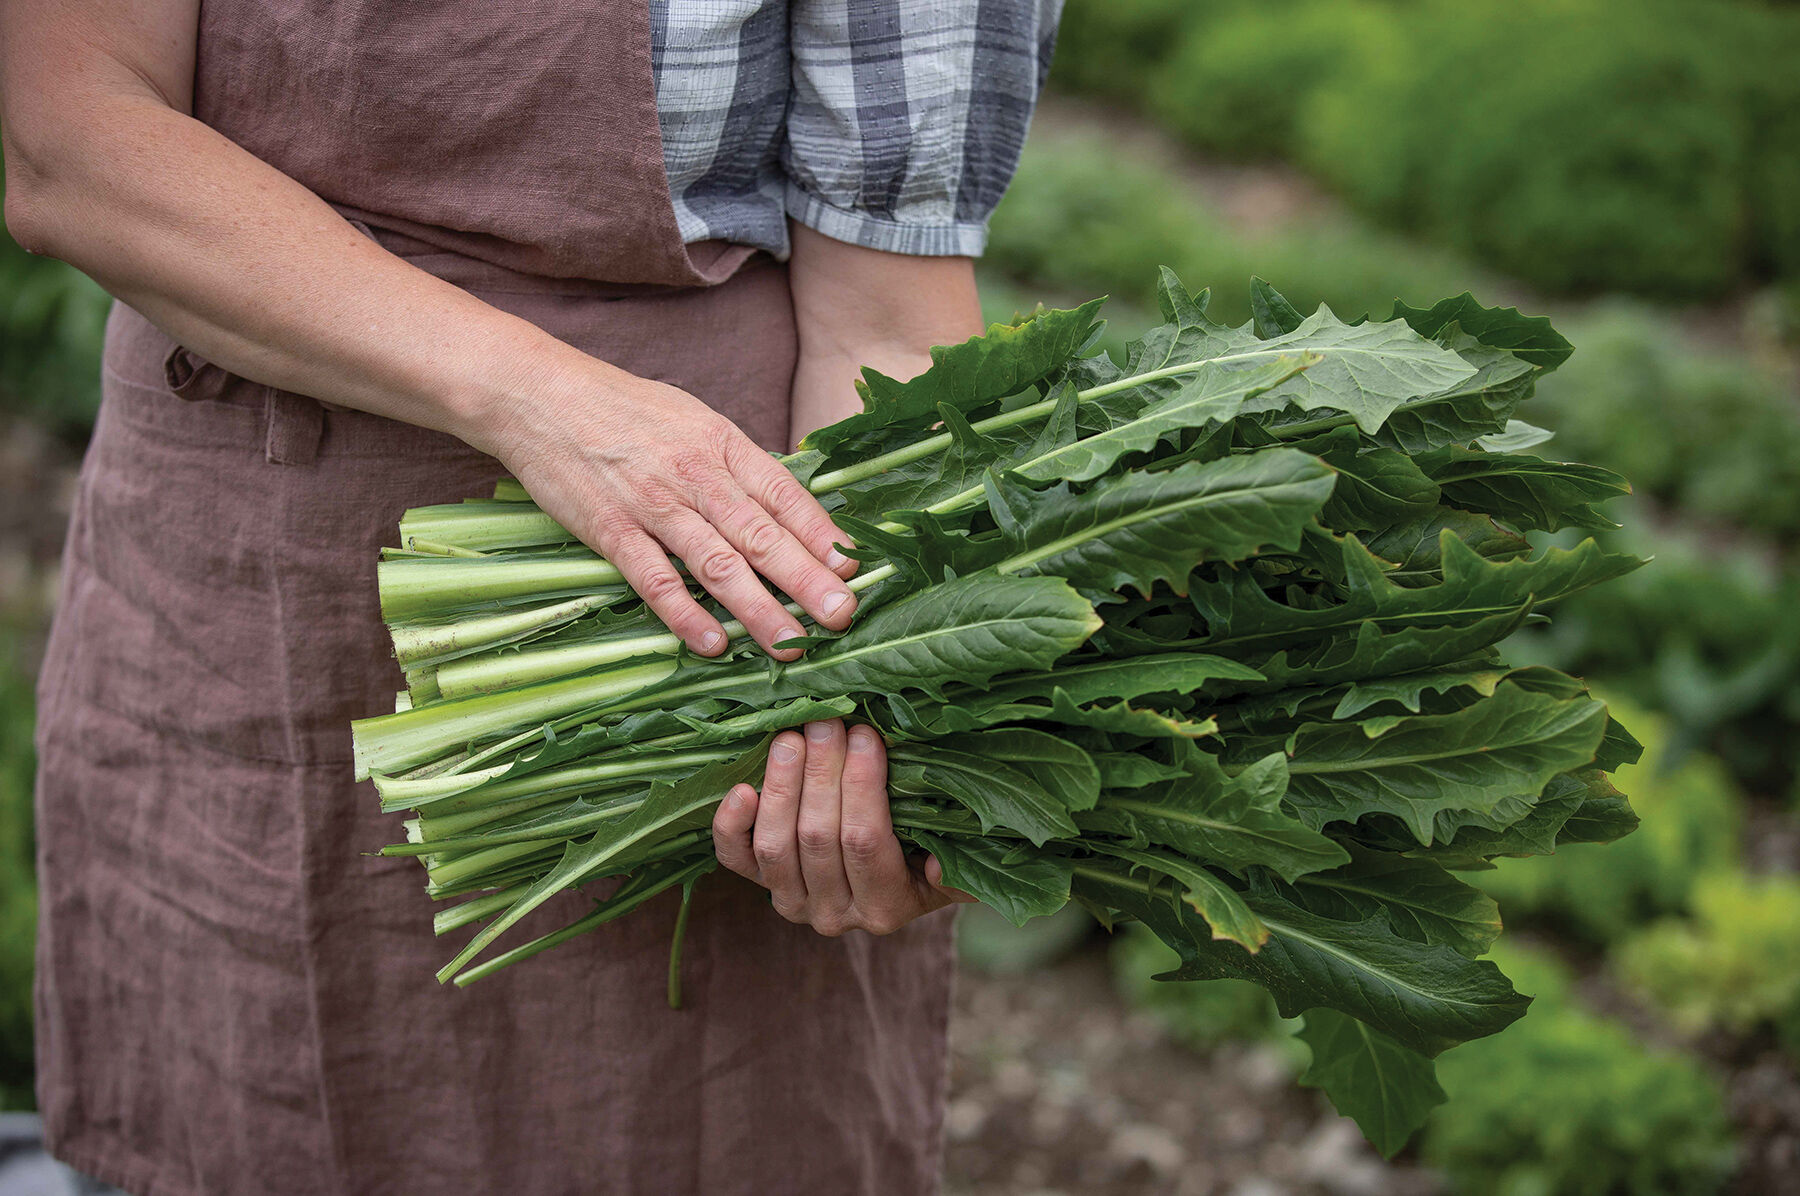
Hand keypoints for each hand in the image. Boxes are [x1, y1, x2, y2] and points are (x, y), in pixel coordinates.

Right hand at [485, 365, 858, 660]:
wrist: (540, 395)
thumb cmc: (623, 409)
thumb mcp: (692, 419)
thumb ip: (735, 463)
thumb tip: (785, 504)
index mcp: (721, 443)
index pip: (783, 493)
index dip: (820, 533)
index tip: (854, 567)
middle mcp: (694, 474)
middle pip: (760, 533)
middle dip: (806, 578)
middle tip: (841, 615)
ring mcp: (652, 504)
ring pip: (716, 562)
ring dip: (758, 607)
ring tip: (791, 643)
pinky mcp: (610, 529)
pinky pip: (654, 578)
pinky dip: (683, 613)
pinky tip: (712, 643)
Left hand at [712, 720, 974, 935]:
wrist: (895, 872)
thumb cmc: (933, 848)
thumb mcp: (961, 858)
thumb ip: (960, 865)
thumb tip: (938, 864)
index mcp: (885, 908)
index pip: (866, 843)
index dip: (861, 786)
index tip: (865, 735)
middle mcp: (833, 914)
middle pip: (817, 838)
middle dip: (821, 773)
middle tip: (826, 721)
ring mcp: (792, 900)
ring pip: (775, 845)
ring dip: (782, 785)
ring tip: (793, 735)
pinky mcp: (759, 883)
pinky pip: (734, 857)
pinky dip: (732, 823)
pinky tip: (742, 786)